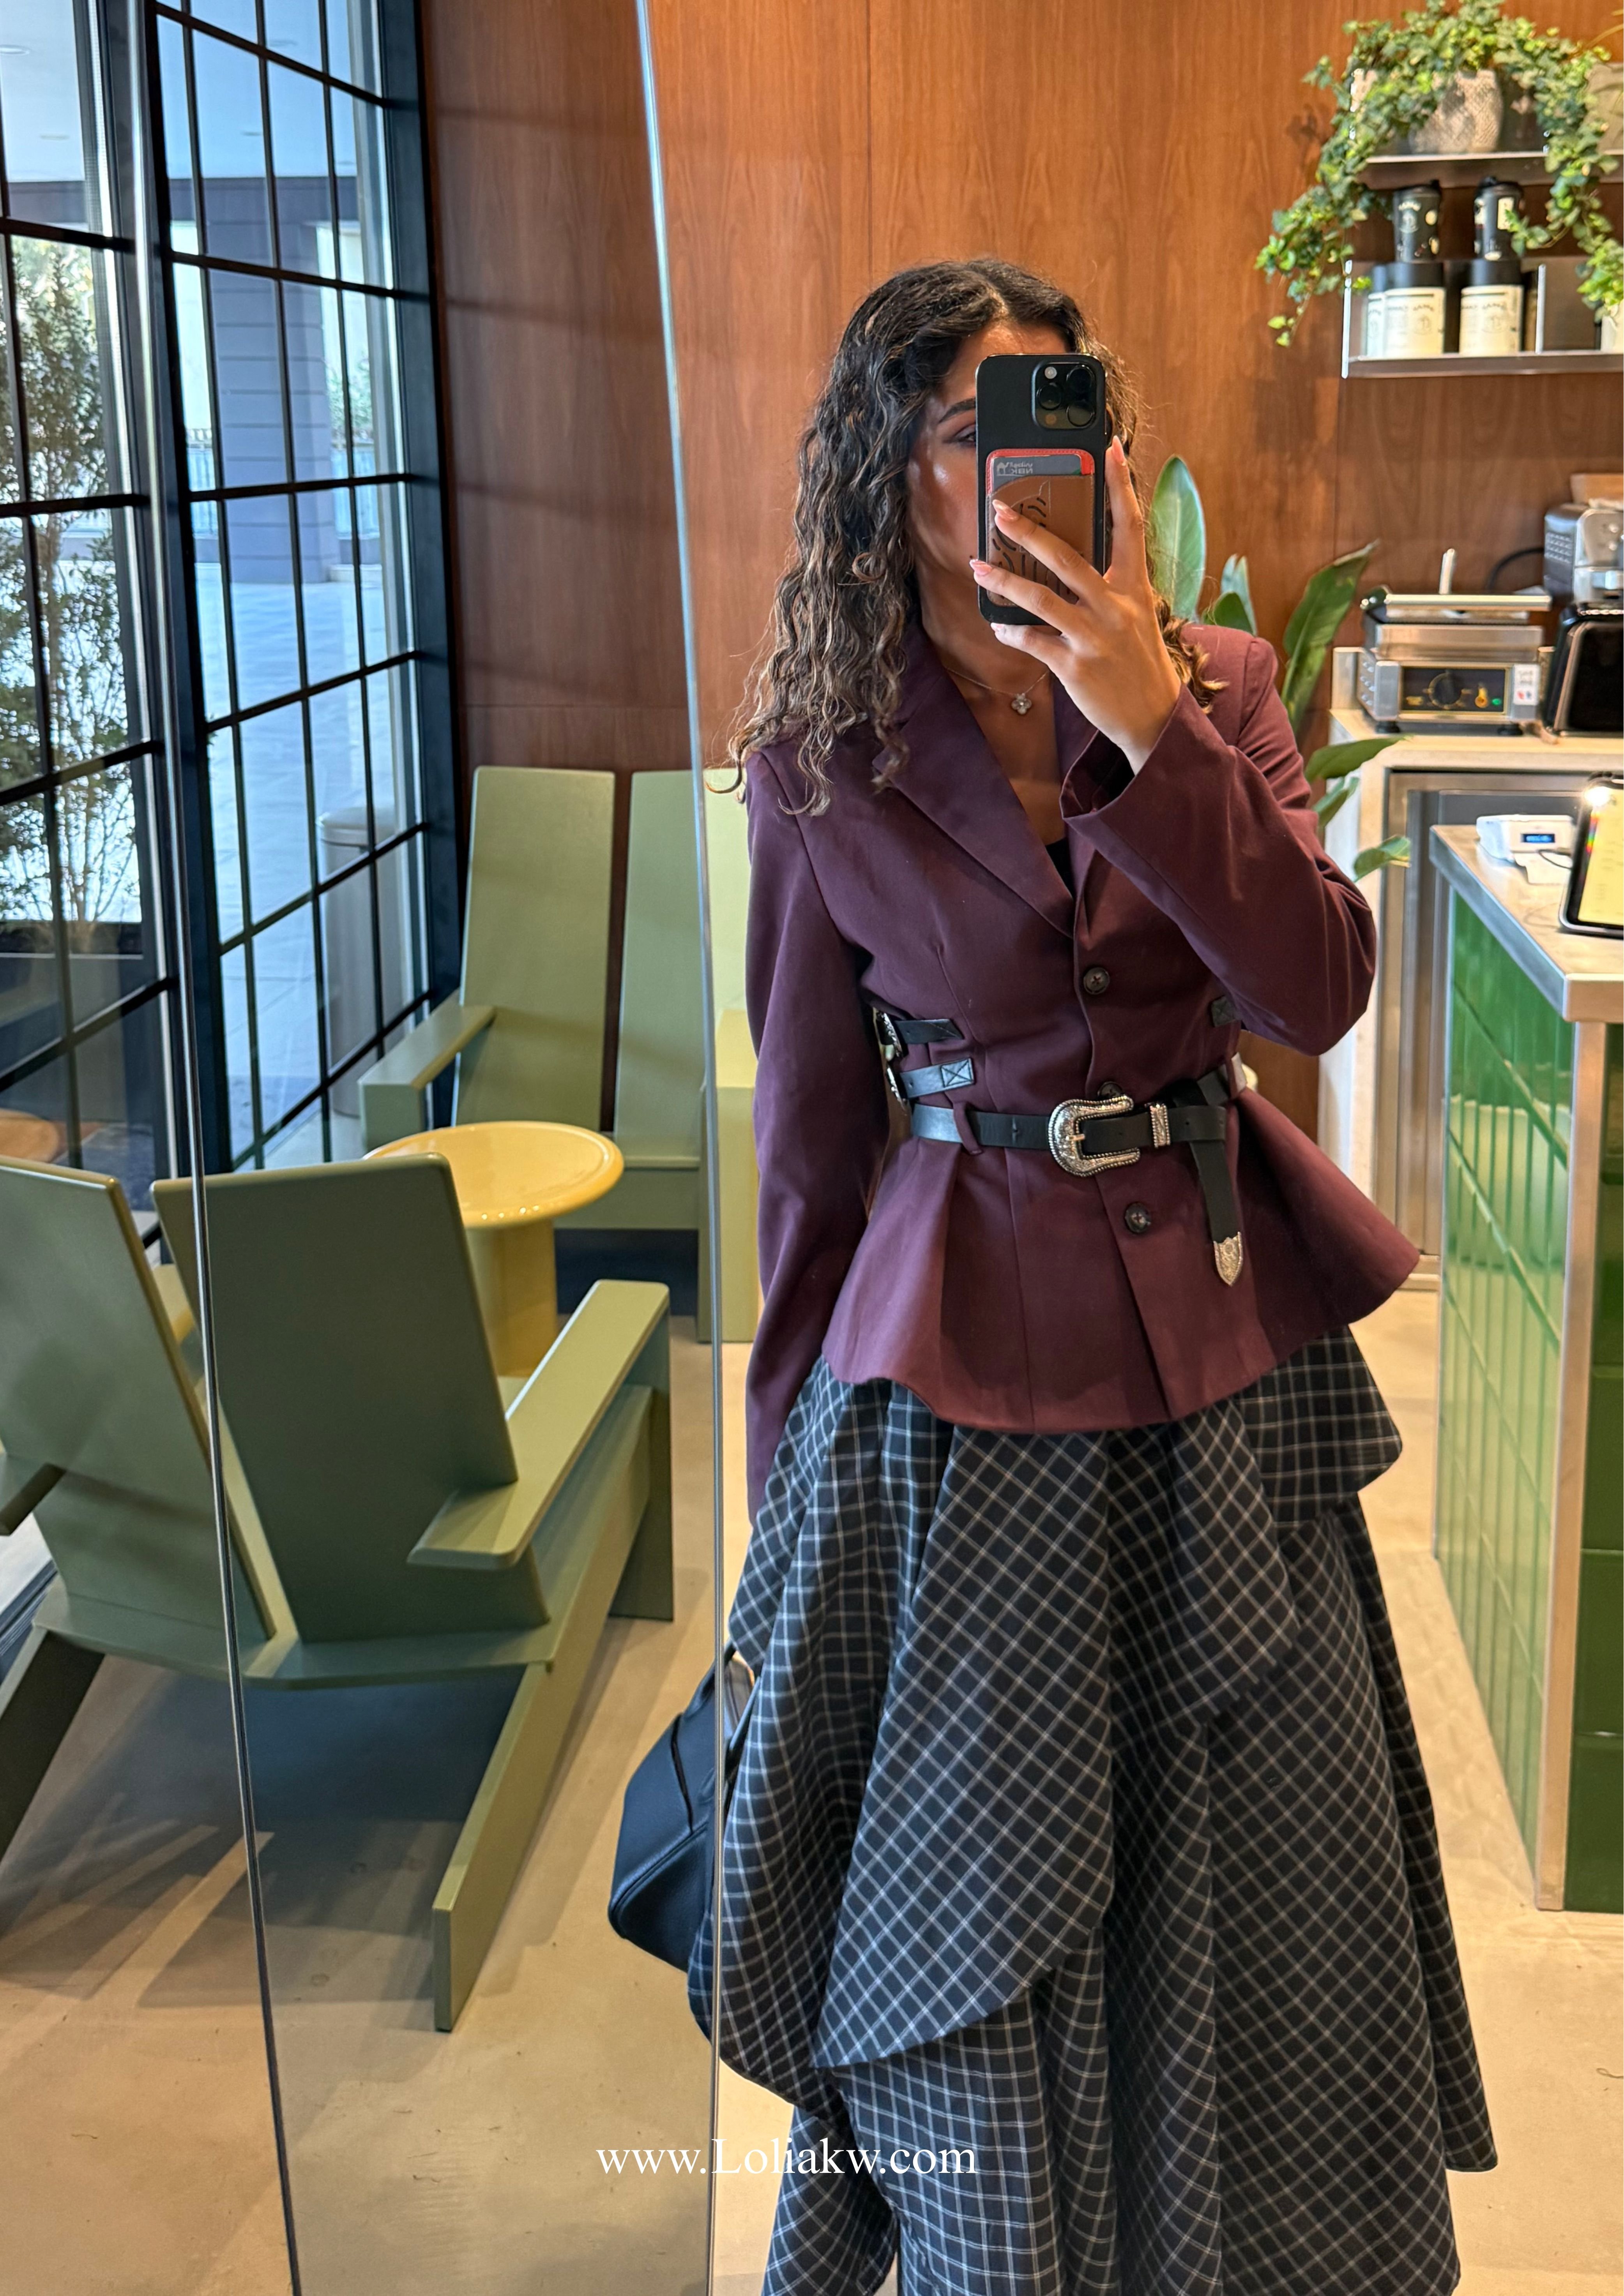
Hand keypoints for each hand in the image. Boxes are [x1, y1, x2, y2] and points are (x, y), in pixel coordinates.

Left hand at [970, 438, 1183, 773]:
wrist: (1153, 717)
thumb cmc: (1140, 661)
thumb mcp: (1137, 614)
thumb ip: (1111, 585)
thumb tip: (1071, 560)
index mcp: (1135, 586)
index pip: (1130, 524)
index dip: (1121, 484)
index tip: (1109, 448)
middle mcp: (1115, 606)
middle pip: (1068, 558)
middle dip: (1030, 532)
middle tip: (1000, 512)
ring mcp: (1094, 637)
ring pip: (1041, 599)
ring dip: (1005, 581)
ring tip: (978, 567)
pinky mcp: (1075, 667)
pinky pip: (1033, 641)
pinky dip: (1012, 631)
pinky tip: (999, 624)